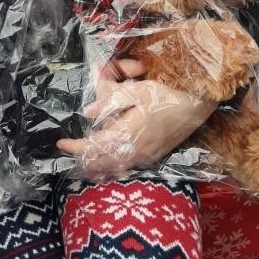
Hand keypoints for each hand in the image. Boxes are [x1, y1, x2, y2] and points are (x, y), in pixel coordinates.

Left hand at [57, 63, 215, 176]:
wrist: (197, 106)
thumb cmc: (167, 95)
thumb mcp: (138, 91)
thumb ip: (111, 100)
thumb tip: (87, 111)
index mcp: (129, 133)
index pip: (95, 147)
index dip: (76, 147)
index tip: (61, 144)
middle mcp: (136, 150)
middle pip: (102, 163)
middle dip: (83, 160)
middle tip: (69, 153)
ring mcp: (146, 156)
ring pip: (115, 168)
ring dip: (97, 166)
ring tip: (83, 161)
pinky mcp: (154, 157)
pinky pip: (127, 166)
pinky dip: (113, 166)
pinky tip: (107, 163)